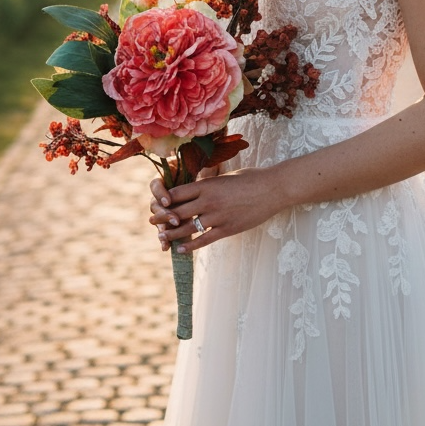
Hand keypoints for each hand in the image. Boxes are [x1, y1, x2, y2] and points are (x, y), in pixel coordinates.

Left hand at [148, 167, 278, 253]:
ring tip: (161, 238)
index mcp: (207, 185)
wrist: (273, 189)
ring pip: (188, 228)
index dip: (165, 199)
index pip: (178, 193)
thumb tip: (200, 186)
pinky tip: (180, 249)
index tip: (157, 203)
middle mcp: (209, 201)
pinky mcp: (227, 229)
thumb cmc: (252, 178)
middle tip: (151, 221)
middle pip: (178, 211)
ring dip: (172, 234)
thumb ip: (212, 183)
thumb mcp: (227, 176)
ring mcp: (218, 217)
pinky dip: (190, 246)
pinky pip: (204, 240)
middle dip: (162, 217)